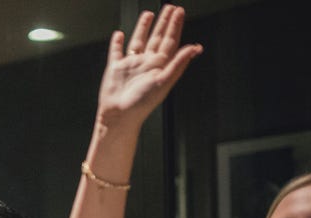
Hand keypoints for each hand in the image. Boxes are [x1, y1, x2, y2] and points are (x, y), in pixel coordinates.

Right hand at [95, 5, 201, 132]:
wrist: (119, 115)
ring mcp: (131, 64)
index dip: (175, 26)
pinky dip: (117, 43)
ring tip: (149, 14)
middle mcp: (146, 63)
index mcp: (160, 65)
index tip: (179, 12)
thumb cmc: (141, 103)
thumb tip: (195, 48)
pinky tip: (119, 34)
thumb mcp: (163, 81)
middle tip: (170, 8)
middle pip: (157, 38)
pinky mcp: (115, 68)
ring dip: (144, 27)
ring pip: (139, 41)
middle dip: (164, 23)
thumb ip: (178, 63)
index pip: (170, 41)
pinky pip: (117, 51)